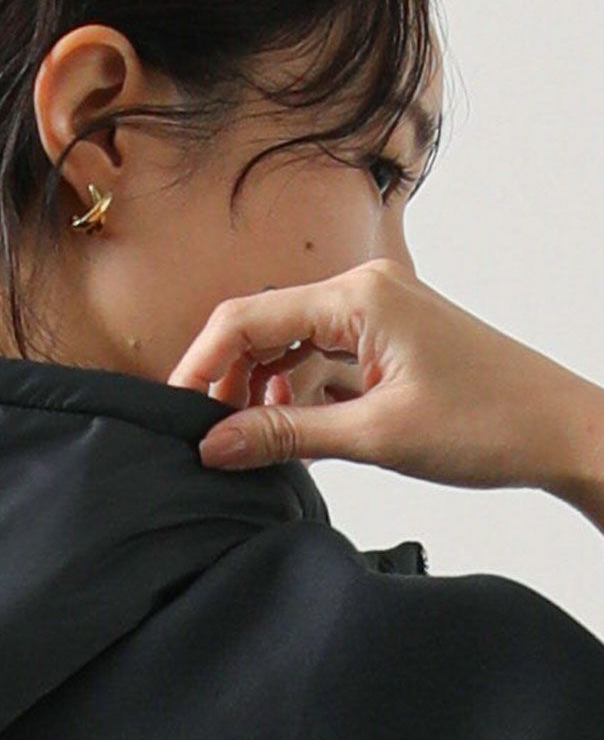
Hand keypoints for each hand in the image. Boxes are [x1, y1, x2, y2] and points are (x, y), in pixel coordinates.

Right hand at [165, 257, 594, 494]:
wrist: (566, 433)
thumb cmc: (491, 423)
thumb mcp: (375, 435)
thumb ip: (285, 436)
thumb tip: (213, 446)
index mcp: (359, 297)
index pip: (247, 318)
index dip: (200, 365)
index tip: (175, 412)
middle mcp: (365, 294)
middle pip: (263, 327)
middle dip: (229, 380)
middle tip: (211, 436)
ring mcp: (379, 316)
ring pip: (290, 346)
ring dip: (263, 390)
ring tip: (255, 440)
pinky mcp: (390, 343)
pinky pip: (321, 360)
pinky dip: (299, 395)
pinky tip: (295, 431)